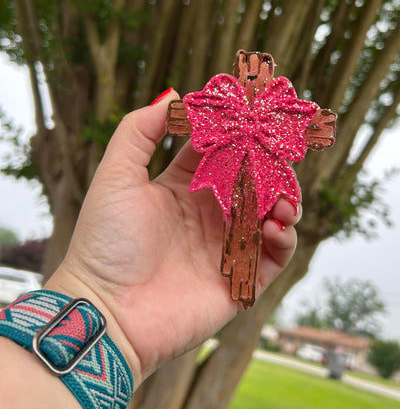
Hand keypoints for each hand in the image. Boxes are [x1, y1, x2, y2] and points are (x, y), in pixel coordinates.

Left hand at [48, 91, 300, 385]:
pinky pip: (275, 256)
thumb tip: (173, 96)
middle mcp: (208, 216)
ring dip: (284, 201)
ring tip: (282, 196)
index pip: (220, 154)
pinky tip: (275, 226)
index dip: (238, 134)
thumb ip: (139, 131)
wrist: (108, 312)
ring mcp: (226, 248)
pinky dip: (285, 238)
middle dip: (270, 166)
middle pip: (252, 182)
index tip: (257, 114)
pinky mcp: (241, 281)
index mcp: (182, 190)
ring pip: (270, 215)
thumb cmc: (106, 242)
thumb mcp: (116, 176)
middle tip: (282, 151)